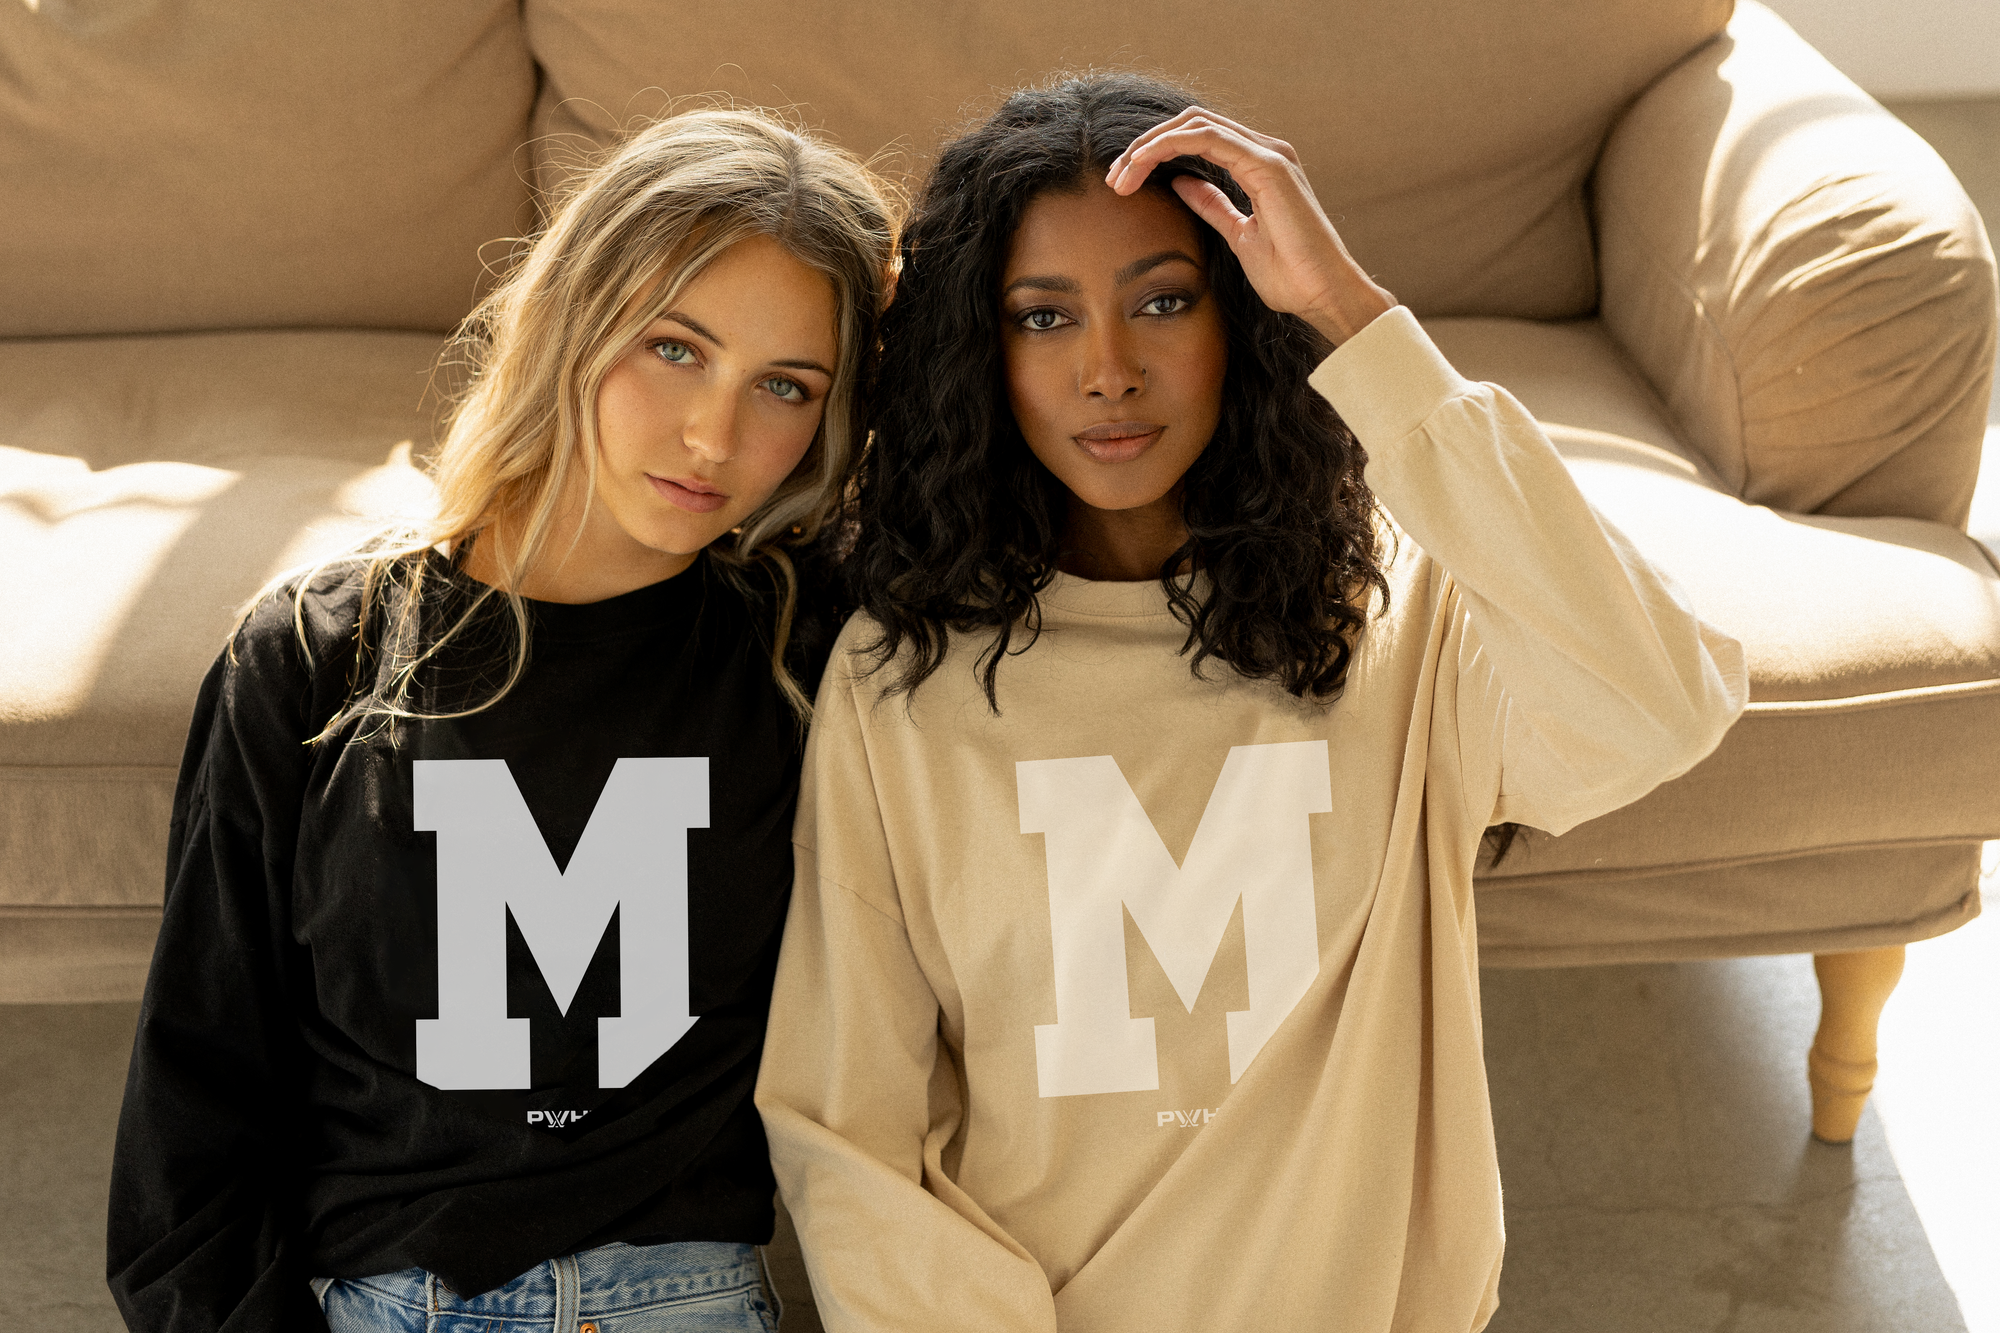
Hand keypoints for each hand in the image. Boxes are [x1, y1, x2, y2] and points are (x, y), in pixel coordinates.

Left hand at [1105, 107, 1394, 344]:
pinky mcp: (1268, 166)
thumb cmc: (1291, 275)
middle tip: (1114, 178)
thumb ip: (1213, 205)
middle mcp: (1265, 151)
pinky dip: (1169, 146)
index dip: (1156, 152)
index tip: (1123, 182)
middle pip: (1192, 124)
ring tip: (1120, 176)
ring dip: (1150, 145)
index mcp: (1259, 166)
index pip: (1198, 138)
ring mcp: (1269, 154)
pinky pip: (1207, 138)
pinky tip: (1142, 166)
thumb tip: (1182, 183)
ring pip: (1195, 124)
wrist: (1323, 295)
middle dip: (1146, 145)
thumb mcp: (1238, 236)